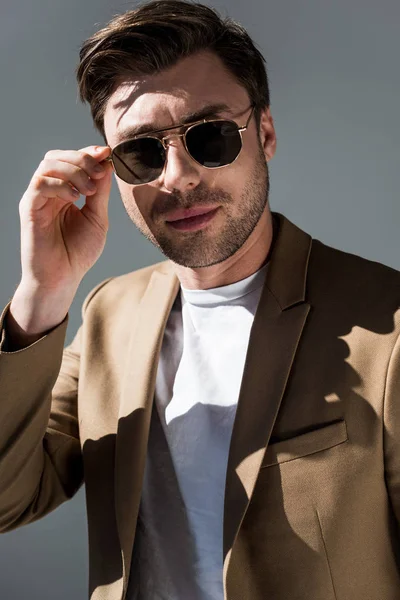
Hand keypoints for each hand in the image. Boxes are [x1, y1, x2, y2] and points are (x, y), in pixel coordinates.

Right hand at [18, 145, 112, 292]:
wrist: (62, 278)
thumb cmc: (78, 252)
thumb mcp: (97, 217)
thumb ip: (100, 191)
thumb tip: (107, 164)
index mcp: (65, 191)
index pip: (73, 161)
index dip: (89, 154)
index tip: (108, 155)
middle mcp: (49, 191)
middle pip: (58, 156)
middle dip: (82, 158)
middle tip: (100, 173)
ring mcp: (38, 198)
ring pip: (48, 165)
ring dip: (73, 170)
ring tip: (89, 190)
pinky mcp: (29, 208)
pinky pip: (40, 183)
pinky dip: (60, 185)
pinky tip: (75, 198)